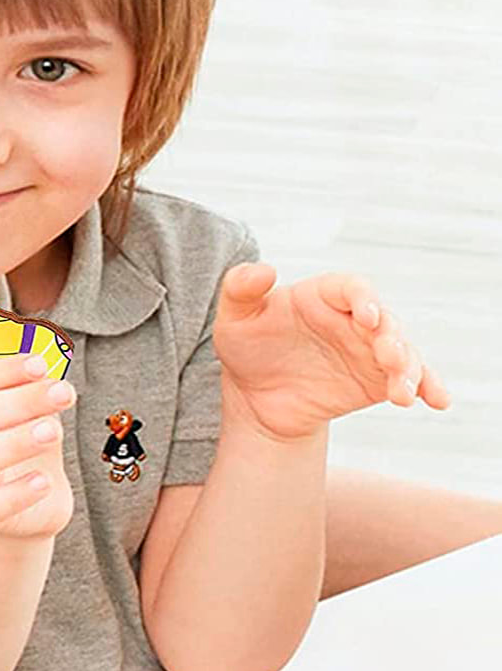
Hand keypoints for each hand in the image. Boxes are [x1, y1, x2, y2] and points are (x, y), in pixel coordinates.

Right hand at [0, 354, 75, 538]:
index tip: (42, 364)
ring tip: (54, 431)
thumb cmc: (27, 438)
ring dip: (14, 443)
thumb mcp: (30, 405)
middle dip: (19, 402)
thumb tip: (48, 358)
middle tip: (62, 392)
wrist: (31, 497)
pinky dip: (16, 494)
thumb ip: (33, 382)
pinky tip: (44, 481)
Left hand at [213, 264, 450, 442]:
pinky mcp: (379, 381)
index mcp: (324, 296)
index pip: (352, 288)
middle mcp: (354, 320)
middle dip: (392, 338)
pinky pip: (411, 381)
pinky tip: (438, 400)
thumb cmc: (247, 347)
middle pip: (385, 321)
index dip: (363, 298)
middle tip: (389, 356)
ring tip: (403, 390)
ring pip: (403, 352)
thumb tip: (262, 269)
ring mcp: (370, 350)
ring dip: (410, 368)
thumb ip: (241, 289)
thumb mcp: (234, 318)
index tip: (365, 316)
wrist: (255, 398)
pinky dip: (428, 388)